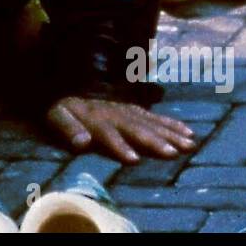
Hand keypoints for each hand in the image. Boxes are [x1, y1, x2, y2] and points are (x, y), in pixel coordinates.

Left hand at [48, 96, 195, 163]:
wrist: (68, 85)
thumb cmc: (61, 108)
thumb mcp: (57, 116)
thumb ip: (68, 128)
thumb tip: (81, 143)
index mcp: (95, 119)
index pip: (109, 134)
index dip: (120, 146)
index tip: (134, 160)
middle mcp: (116, 114)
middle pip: (136, 129)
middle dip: (154, 141)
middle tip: (172, 153)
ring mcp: (128, 110)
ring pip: (151, 123)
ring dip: (170, 134)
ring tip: (188, 146)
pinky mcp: (136, 109)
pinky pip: (156, 117)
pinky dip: (172, 124)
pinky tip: (188, 133)